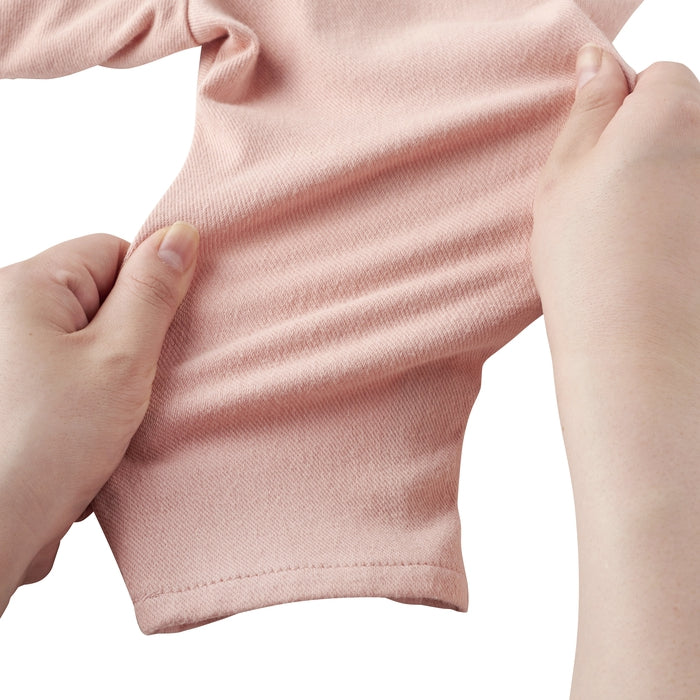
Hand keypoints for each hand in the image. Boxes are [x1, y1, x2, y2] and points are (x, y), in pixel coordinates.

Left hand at [0, 221, 198, 594]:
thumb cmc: (44, 445)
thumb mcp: (121, 359)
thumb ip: (153, 293)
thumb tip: (180, 235)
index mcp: (25, 287)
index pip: (111, 252)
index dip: (148, 291)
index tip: (160, 336)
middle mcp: (6, 313)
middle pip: (100, 301)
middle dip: (130, 344)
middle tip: (130, 385)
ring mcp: (8, 356)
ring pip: (90, 347)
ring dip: (112, 380)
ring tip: (105, 419)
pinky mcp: (14, 395)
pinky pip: (71, 380)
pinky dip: (90, 405)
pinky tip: (89, 436)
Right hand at [530, 45, 699, 378]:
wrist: (633, 339)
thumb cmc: (588, 257)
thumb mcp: (565, 172)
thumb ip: (587, 107)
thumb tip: (597, 61)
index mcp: (672, 112)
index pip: (657, 77)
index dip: (621, 108)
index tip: (594, 150)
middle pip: (680, 120)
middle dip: (643, 143)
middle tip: (600, 194)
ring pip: (686, 168)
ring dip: (660, 183)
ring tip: (622, 232)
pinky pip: (690, 206)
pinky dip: (676, 219)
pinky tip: (648, 252)